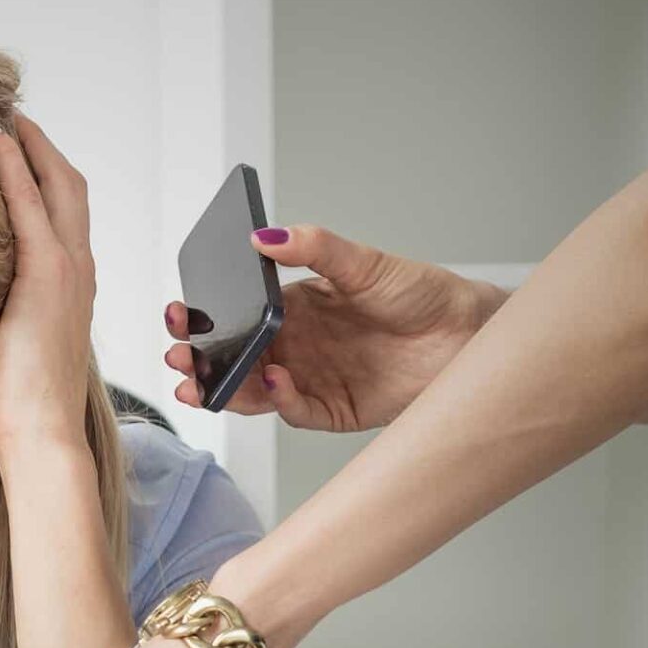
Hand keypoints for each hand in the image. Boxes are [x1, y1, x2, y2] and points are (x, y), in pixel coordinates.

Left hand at [0, 114, 95, 452]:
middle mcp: (78, 269)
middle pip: (67, 185)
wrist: (41, 433)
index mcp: (71, 286)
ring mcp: (68, 269)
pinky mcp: (48, 276)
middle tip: (5, 114)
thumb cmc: (20, 405)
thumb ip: (0, 313)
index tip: (11, 145)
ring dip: (27, 144)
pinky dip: (13, 166)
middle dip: (38, 146)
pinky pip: (31, 205)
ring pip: (56, 184)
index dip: (41, 173)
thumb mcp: (9, 343)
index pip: (62, 212)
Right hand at [165, 225, 506, 431]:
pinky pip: (295, 411)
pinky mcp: (334, 411)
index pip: (233, 318)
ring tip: (204, 384)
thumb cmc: (419, 293)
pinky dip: (279, 401)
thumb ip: (313, 247)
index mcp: (291, 310)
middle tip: (180, 359)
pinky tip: (276, 383)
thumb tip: (264, 235)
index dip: (202, 321)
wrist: (468, 334)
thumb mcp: (363, 262)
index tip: (179, 316)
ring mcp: (311, 381)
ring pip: (253, 392)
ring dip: (225, 391)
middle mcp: (294, 348)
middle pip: (233, 361)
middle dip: (200, 363)